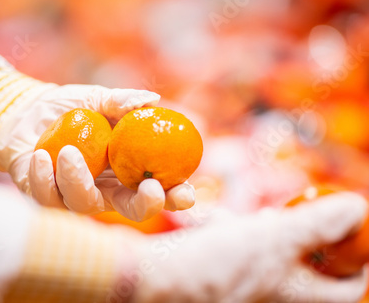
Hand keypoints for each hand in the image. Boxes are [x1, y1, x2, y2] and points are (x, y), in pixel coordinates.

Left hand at [0, 84, 195, 220]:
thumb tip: (153, 100)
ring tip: (68, 152)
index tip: (187, 194)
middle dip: (146, 206)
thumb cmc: (69, 107)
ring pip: (84, 205)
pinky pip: (48, 198)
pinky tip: (41, 156)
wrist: (27, 111)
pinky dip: (45, 178)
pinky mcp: (44, 196)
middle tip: (151, 190)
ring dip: (79, 181)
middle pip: (131, 210)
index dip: (175, 197)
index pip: (156, 190)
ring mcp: (75, 196)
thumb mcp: (97, 99)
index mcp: (124, 170)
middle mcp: (104, 188)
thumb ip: (123, 101)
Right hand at [127, 192, 367, 301]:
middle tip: (299, 211)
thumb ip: (319, 223)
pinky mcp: (224, 276)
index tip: (353, 229)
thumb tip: (358, 206)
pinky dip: (239, 234)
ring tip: (254, 216)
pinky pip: (243, 252)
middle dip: (305, 233)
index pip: (348, 288)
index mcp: (296, 299)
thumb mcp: (273, 239)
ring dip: (267, 228)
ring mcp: (249, 288)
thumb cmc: (213, 266)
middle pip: (310, 266)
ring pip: (273, 254)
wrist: (152, 279)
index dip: (358, 259)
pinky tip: (222, 222)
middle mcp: (275, 298)